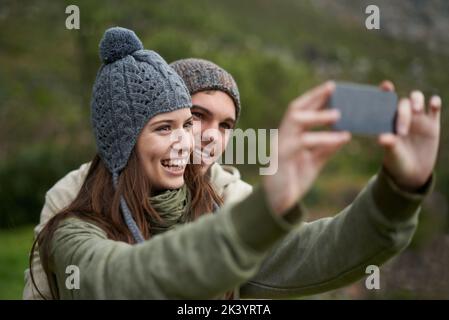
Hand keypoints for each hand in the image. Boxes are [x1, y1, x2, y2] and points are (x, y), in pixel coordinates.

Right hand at [263, 81, 350, 214]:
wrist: (277, 203)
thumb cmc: (293, 180)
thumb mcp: (313, 162)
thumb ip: (326, 148)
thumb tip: (345, 134)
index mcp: (289, 135)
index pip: (299, 110)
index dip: (314, 97)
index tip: (331, 86)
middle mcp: (282, 137)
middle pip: (295, 110)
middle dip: (313, 97)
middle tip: (333, 88)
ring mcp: (280, 146)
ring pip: (296, 123)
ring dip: (318, 116)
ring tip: (339, 114)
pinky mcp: (282, 158)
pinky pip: (304, 143)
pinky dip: (324, 139)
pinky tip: (342, 138)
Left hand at [377, 81, 441, 190]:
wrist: (412, 172)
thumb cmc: (396, 161)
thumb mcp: (392, 154)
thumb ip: (389, 144)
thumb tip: (382, 138)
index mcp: (388, 120)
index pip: (385, 102)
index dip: (385, 91)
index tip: (386, 86)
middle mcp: (402, 116)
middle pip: (403, 102)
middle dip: (403, 112)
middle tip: (402, 131)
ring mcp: (417, 118)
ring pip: (417, 98)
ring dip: (416, 99)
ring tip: (416, 110)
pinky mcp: (432, 123)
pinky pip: (434, 107)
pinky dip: (434, 102)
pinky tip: (433, 104)